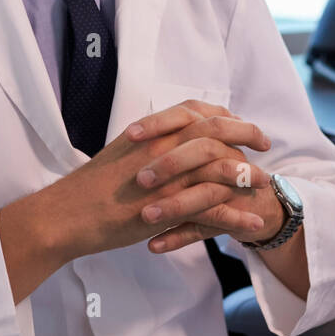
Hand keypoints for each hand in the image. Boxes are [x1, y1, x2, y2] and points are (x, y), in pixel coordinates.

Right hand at [29, 100, 272, 263]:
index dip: (225, 115)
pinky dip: (237, 216)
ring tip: (266, 183)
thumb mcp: (121, 152)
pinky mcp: (169, 208)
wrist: (68, 213)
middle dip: (247, 134)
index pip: (199, 112)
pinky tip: (253, 223)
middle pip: (217, 131)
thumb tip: (167, 139)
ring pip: (221, 169)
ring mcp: (168, 177)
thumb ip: (149, 143)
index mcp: (153, 132)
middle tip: (265, 143)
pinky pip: (213, 210)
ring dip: (247, 175)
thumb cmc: (90, 186)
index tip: (242, 122)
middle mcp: (164, 147)